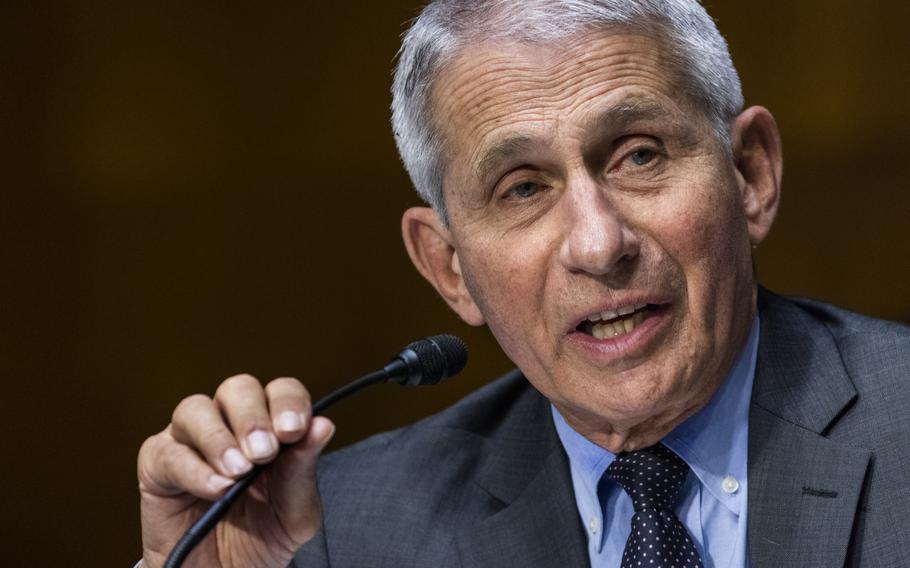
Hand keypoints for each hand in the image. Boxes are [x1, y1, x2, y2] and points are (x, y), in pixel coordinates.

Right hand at [137, 374, 334, 567]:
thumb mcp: (295, 512)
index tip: (295, 430)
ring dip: (219, 437)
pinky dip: (194, 469)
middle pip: (238, 388)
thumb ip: (304, 471)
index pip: (280, 391)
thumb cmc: (261, 538)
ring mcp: (190, 440)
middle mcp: (229, 424)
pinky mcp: (157, 465)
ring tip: (238, 472)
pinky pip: (168, 452)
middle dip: (253, 417)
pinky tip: (216, 489)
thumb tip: (324, 425)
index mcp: (270, 425)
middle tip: (265, 452)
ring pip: (196, 408)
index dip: (288, 401)